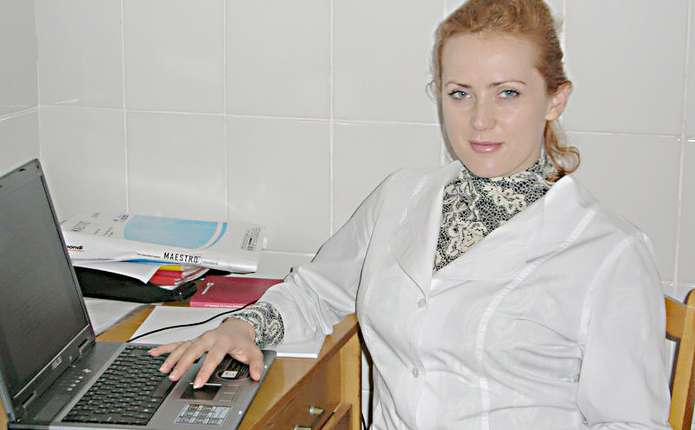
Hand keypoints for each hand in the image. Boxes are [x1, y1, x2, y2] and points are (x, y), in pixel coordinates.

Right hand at [149, 317, 264, 386]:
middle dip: (182, 364)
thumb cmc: (243, 341)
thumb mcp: (254, 352)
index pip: (212, 357)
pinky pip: (177, 343)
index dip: (205, 370)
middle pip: (193, 350)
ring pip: (183, 347)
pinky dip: (165, 348)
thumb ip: (256, 364)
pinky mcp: (193, 340)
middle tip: (174, 376)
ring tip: (163, 370)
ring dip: (172, 358)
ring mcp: (199, 339)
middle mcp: (208, 338)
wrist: (238, 327)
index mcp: (222, 341)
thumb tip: (257, 375)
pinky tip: (153, 353)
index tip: (198, 382)